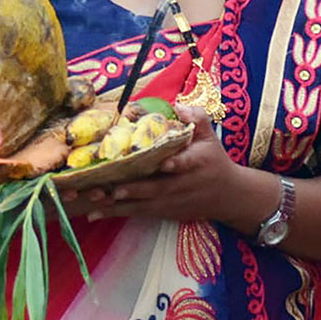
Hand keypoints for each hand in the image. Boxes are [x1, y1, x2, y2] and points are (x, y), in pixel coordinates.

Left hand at [69, 105, 254, 224]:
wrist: (227, 195)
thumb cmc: (213, 160)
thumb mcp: (210, 136)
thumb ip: (196, 118)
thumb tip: (177, 105)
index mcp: (196, 162)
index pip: (187, 163)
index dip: (177, 164)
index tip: (166, 164)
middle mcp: (183, 183)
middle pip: (158, 188)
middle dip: (136, 189)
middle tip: (115, 188)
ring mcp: (171, 200)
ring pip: (143, 204)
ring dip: (118, 204)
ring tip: (96, 199)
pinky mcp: (163, 211)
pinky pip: (137, 213)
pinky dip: (115, 213)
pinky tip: (93, 213)